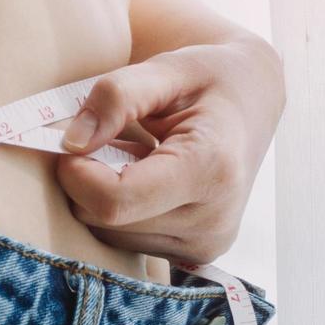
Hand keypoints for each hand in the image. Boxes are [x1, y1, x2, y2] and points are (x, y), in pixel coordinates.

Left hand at [54, 40, 285, 266]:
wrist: (252, 104)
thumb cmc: (209, 80)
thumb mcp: (166, 69)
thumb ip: (116, 96)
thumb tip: (72, 142)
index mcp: (210, 169)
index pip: (114, 200)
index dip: (76, 173)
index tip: (72, 141)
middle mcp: (213, 219)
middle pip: (104, 220)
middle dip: (86, 179)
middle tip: (107, 139)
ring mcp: (205, 244)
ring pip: (108, 235)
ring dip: (102, 195)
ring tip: (134, 156)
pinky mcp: (195, 255)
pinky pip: (125, 242)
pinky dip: (120, 211)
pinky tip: (144, 179)